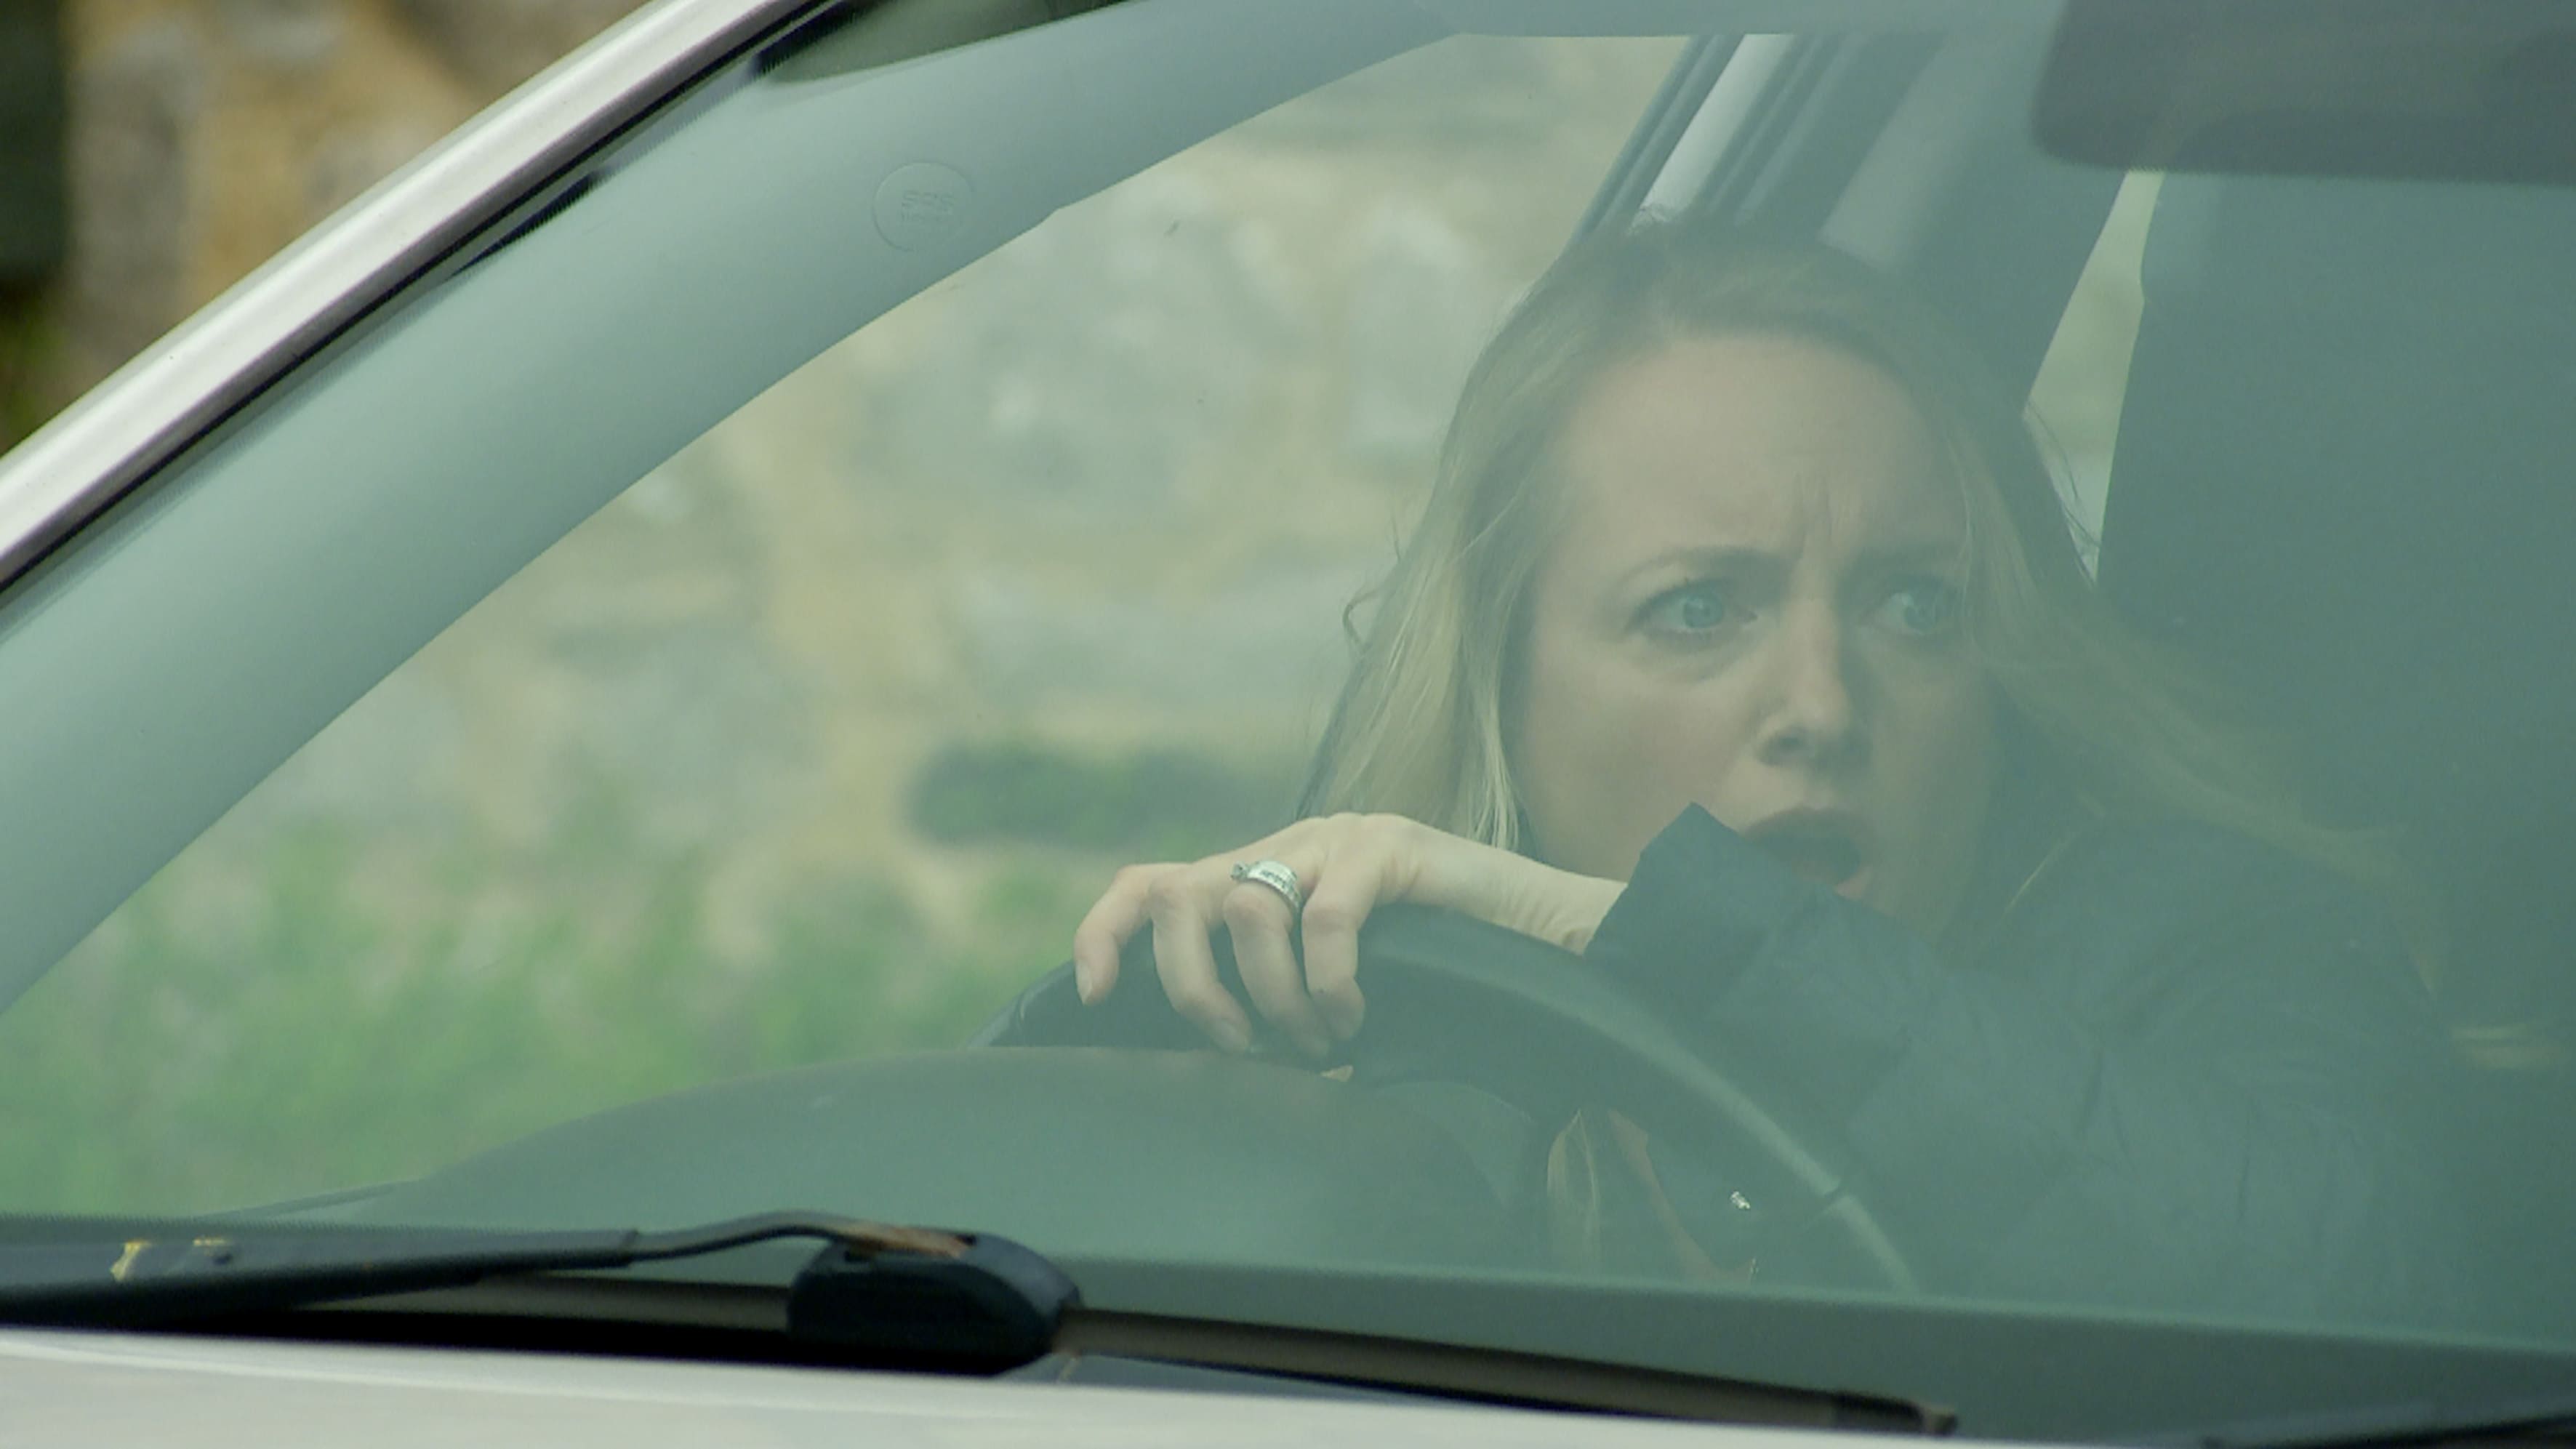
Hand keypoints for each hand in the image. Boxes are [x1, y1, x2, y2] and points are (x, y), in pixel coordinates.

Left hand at [1071, 812, 1623, 1056]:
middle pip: (1181, 895)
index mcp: (1266, 876)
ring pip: (1246, 908)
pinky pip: (1325, 918)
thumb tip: (1209, 1058)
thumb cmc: (1449, 982)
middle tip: (1245, 1045)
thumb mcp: (1334, 991)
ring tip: (1320, 1040)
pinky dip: (1329, 983)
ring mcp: (1338, 838)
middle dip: (1193, 988)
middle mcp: (1290, 845)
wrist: (1553, 946)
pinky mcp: (1391, 845)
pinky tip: (1359, 1019)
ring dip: (1272, 998)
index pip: (1153, 883)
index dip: (1108, 933)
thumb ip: (1271, 1001)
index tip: (1094, 996)